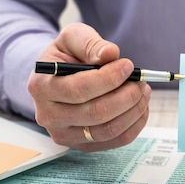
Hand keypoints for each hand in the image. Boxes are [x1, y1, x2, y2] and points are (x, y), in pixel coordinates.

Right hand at [28, 23, 150, 151]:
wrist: (59, 78)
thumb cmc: (67, 56)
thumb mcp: (72, 38)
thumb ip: (90, 43)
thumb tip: (110, 54)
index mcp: (41, 87)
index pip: (79, 90)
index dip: (108, 79)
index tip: (128, 66)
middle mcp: (48, 116)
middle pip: (96, 113)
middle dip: (126, 96)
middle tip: (140, 82)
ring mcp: (64, 135)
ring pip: (108, 130)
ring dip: (134, 111)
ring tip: (143, 92)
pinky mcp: (82, 145)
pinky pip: (115, 141)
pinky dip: (134, 124)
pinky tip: (140, 107)